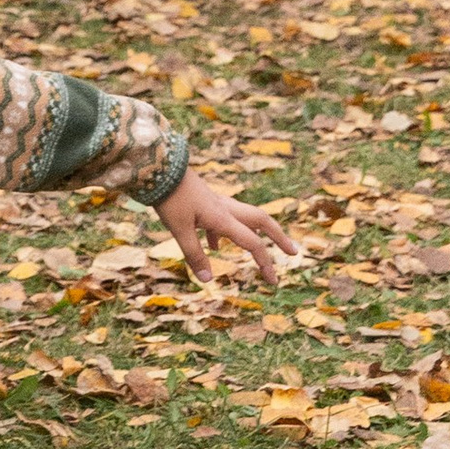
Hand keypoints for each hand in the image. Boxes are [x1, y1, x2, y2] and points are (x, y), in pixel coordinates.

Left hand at [156, 165, 299, 286]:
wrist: (157, 166)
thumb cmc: (169, 197)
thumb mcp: (179, 229)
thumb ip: (194, 254)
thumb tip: (208, 281)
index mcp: (223, 217)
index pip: (252, 243)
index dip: (265, 263)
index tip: (273, 282)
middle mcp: (224, 208)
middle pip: (262, 220)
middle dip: (278, 237)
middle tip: (293, 251)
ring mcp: (215, 202)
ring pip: (244, 217)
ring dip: (255, 233)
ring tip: (257, 250)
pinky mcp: (204, 199)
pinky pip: (223, 217)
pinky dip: (225, 233)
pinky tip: (214, 244)